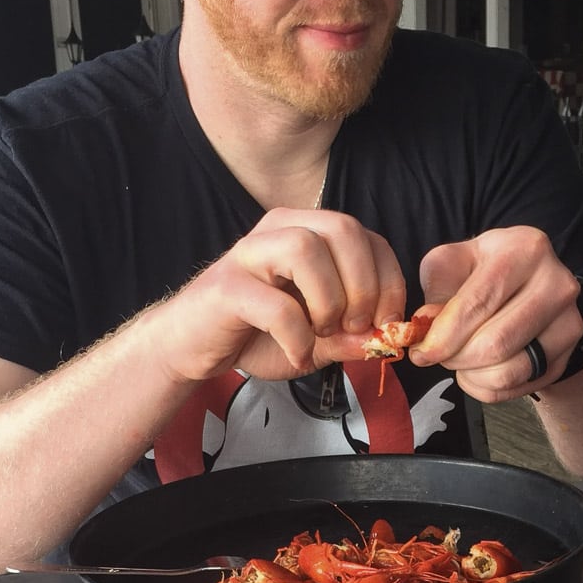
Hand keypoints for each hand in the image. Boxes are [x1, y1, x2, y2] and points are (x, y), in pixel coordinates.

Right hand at [152, 207, 408, 383]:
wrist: (191, 347)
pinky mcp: (226, 286)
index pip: (367, 236)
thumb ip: (352, 337)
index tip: (386, 321)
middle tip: (356, 326)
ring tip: (322, 332)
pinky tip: (297, 354)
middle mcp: (279, 231)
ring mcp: (249, 254)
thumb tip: (391, 339)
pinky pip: (275, 303)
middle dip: (363, 284)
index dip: (388, 279)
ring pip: (306, 248)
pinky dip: (297, 335)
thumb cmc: (254, 335)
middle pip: (342, 228)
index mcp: (306, 233)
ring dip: (329, 299)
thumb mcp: (317, 339)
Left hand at [407, 227, 582, 399]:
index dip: (443, 336)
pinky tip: (478, 371)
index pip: (477, 303)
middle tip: (439, 357)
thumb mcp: (454, 264)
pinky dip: (487, 388)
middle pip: (494, 344)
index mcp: (525, 249)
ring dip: (471, 375)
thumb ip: (436, 290)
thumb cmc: (483, 271)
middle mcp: (556, 284)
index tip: (421, 353)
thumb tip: (426, 325)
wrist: (528, 285)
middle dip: (455, 359)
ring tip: (460, 361)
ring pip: (508, 371)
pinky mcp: (567, 354)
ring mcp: (569, 322)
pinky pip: (518, 387)